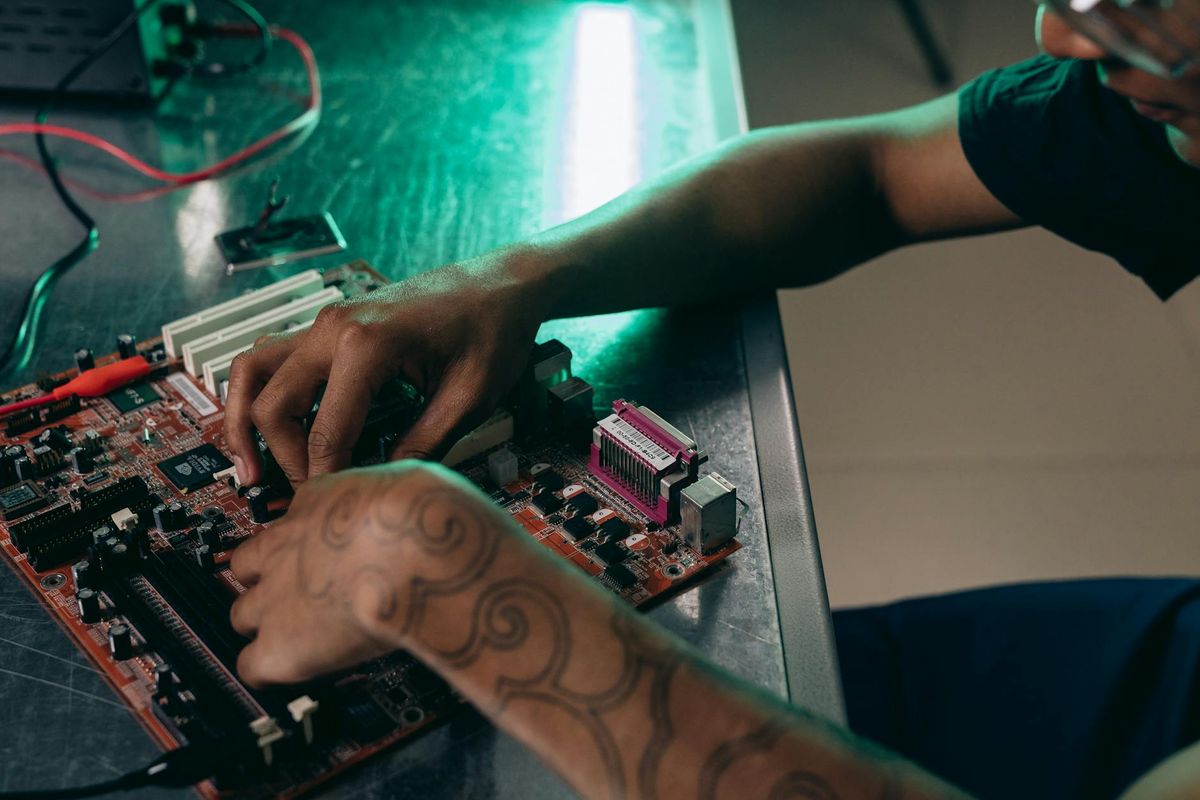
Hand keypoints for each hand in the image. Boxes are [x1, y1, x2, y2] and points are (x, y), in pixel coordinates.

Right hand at [223, 249, 551, 486]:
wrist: (502, 284)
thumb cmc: (492, 331)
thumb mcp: (469, 399)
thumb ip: (422, 445)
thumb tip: (379, 487)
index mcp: (369, 345)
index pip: (326, 432)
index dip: (325, 480)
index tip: (334, 509)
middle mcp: (334, 328)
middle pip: (274, 404)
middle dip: (284, 459)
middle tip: (308, 496)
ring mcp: (327, 322)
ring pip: (253, 371)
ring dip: (245, 421)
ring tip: (250, 469)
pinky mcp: (331, 325)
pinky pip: (273, 356)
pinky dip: (259, 392)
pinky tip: (266, 429)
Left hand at [228, 460, 505, 686]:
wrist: (422, 550)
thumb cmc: (432, 516)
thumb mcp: (411, 483)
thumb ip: (396, 500)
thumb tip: (413, 500)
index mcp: (321, 500)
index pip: (295, 519)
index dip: (310, 543)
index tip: (330, 553)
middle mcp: (286, 544)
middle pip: (247, 566)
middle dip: (272, 582)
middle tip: (310, 597)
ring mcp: (275, 596)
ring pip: (241, 615)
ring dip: (269, 627)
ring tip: (304, 639)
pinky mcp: (280, 646)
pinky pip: (252, 667)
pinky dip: (270, 672)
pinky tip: (300, 671)